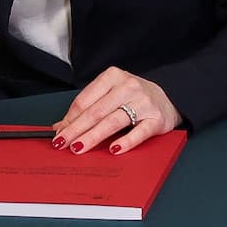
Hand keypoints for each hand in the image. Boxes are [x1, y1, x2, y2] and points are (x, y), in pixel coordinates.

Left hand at [55, 67, 181, 154]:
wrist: (168, 98)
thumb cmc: (132, 96)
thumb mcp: (109, 94)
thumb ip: (87, 108)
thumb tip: (61, 127)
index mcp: (112, 77)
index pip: (85, 100)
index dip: (70, 118)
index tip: (59, 132)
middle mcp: (128, 87)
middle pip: (96, 112)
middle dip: (76, 129)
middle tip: (62, 143)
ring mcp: (143, 103)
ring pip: (113, 122)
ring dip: (93, 137)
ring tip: (79, 148)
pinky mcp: (156, 119)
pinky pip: (139, 133)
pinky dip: (125, 142)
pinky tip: (113, 150)